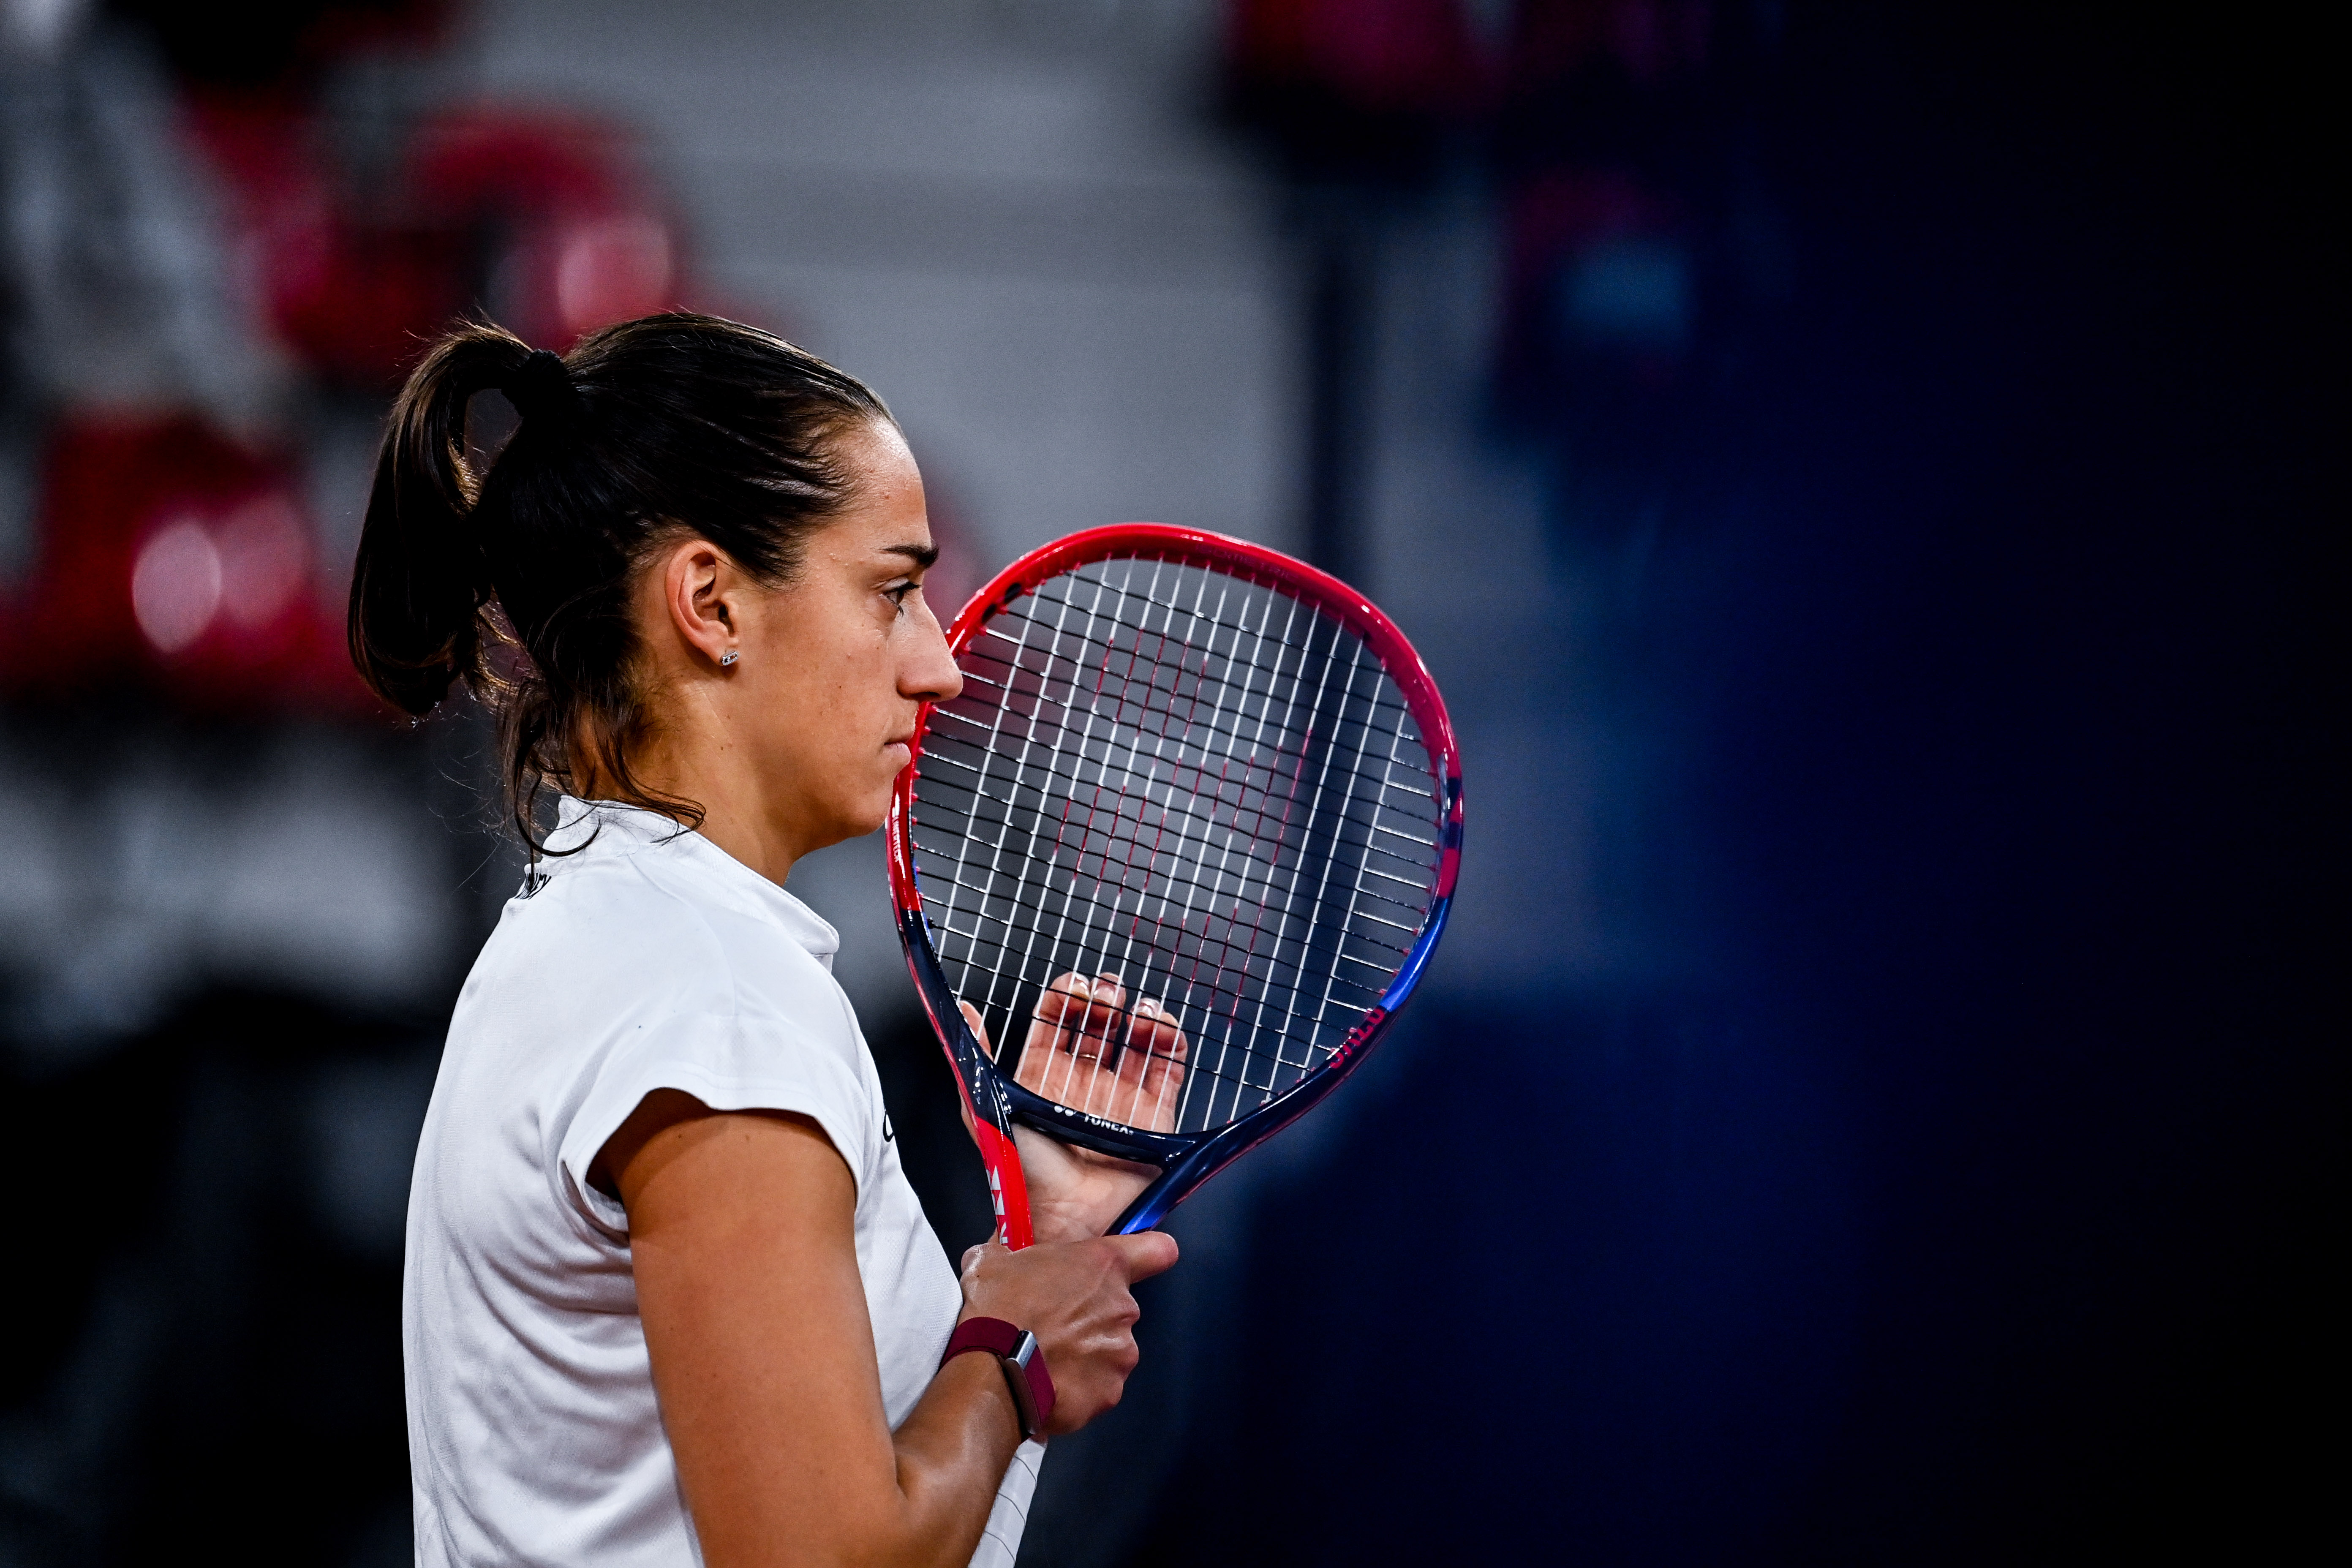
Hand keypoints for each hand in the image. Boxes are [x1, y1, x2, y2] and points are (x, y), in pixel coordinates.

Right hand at [956, 1231, 1178, 1435]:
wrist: (989, 1374)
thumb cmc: (996, 1310)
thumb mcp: (993, 1261)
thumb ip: (1010, 1252)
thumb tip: (999, 1253)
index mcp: (1104, 1266)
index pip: (1159, 1250)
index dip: (1149, 1255)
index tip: (1131, 1265)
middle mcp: (1123, 1309)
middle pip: (1119, 1308)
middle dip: (1091, 1316)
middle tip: (1052, 1324)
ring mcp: (1120, 1354)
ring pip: (1109, 1351)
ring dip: (1084, 1355)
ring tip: (1044, 1360)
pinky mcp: (1109, 1394)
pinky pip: (1097, 1388)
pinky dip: (1077, 1389)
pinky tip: (1046, 1385)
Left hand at [958, 974, 1188, 1241]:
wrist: (1062, 1216)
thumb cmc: (1022, 1171)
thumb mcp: (985, 1107)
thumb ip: (973, 1057)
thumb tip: (959, 1010)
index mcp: (1045, 1078)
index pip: (1058, 1024)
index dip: (1067, 1000)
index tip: (1074, 987)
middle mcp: (1083, 1084)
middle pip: (1100, 1027)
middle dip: (1105, 1001)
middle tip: (1108, 992)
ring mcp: (1120, 1098)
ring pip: (1135, 1042)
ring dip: (1139, 1016)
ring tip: (1137, 1008)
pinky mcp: (1152, 1116)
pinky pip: (1167, 1070)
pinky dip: (1168, 1043)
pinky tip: (1160, 1028)